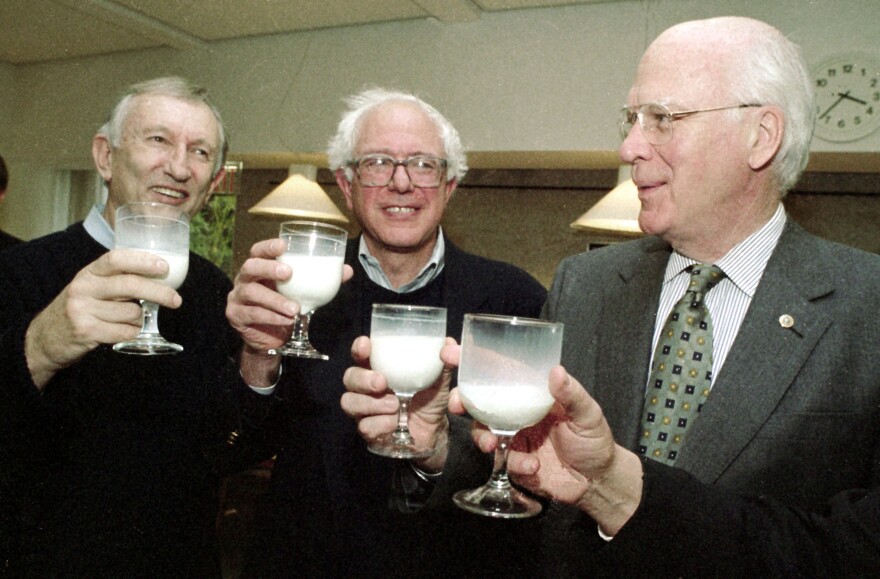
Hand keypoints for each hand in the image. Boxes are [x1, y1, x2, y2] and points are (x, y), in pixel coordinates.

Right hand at [25, 249, 182, 388]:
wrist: (45, 338)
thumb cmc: (80, 309)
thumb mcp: (92, 287)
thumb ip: (117, 280)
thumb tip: (160, 278)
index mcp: (89, 272)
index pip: (116, 258)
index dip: (142, 261)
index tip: (165, 267)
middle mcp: (83, 287)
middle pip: (129, 285)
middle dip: (159, 293)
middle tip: (176, 300)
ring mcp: (82, 309)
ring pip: (131, 313)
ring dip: (139, 319)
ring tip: (128, 321)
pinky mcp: (85, 331)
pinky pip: (124, 332)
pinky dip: (131, 333)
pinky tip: (122, 332)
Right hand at [227, 237, 352, 385]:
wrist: (270, 338)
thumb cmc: (284, 306)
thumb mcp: (301, 292)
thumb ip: (321, 280)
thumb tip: (346, 270)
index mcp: (259, 268)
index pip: (258, 251)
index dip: (268, 246)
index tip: (283, 245)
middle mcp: (245, 279)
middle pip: (250, 267)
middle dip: (268, 268)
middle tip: (288, 273)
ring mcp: (237, 297)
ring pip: (251, 293)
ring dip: (275, 300)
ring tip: (294, 308)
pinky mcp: (236, 316)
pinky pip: (253, 314)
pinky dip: (272, 317)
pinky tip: (287, 320)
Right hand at [341, 336, 454, 471]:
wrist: (435, 432)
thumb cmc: (431, 399)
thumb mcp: (440, 380)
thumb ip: (444, 362)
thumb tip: (449, 343)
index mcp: (381, 368)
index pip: (361, 354)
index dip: (358, 348)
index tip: (365, 346)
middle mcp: (367, 387)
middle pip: (349, 377)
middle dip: (363, 379)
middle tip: (383, 383)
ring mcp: (365, 409)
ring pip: (350, 402)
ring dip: (372, 404)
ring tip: (395, 405)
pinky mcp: (368, 431)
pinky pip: (364, 426)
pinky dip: (381, 424)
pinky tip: (394, 423)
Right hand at [449, 362, 642, 534]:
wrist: (597, 482)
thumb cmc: (595, 441)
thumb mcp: (588, 413)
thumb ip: (572, 394)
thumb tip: (556, 370)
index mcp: (532, 392)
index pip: (500, 371)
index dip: (474, 360)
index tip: (451, 351)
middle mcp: (517, 411)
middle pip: (479, 399)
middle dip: (460, 399)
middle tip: (456, 404)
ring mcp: (513, 437)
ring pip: (483, 431)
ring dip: (482, 436)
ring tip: (493, 445)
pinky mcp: (514, 462)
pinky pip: (502, 460)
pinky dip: (515, 462)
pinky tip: (533, 465)